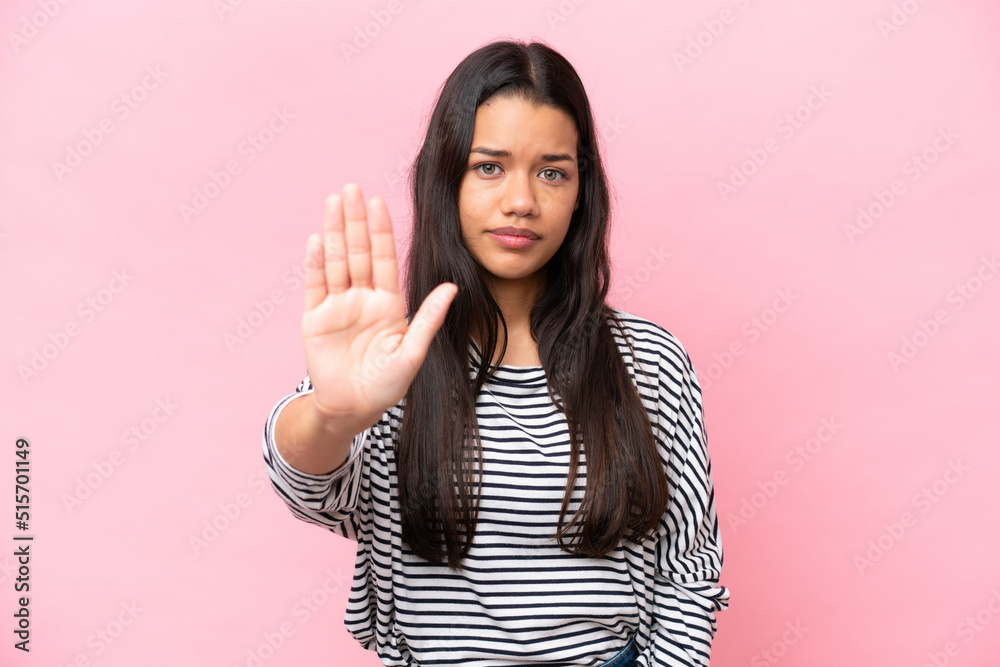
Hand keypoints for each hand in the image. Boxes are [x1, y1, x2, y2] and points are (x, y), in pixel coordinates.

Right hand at [300, 182, 456, 432]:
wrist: (353, 409)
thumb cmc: (387, 385)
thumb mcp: (413, 353)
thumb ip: (428, 318)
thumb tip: (451, 288)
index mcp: (388, 303)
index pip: (384, 259)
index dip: (380, 231)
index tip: (380, 202)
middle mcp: (362, 298)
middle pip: (357, 252)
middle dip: (354, 221)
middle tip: (352, 188)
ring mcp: (337, 306)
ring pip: (336, 261)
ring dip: (334, 232)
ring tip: (333, 202)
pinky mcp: (315, 319)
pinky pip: (315, 285)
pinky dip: (316, 263)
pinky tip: (317, 240)